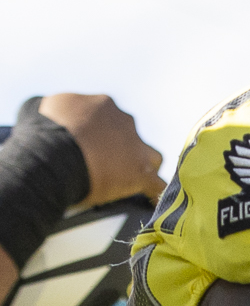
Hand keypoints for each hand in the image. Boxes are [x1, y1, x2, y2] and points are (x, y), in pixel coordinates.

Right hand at [37, 94, 164, 204]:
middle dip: (118, 148)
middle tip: (101, 164)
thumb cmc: (41, 132)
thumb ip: (49, 108)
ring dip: (142, 166)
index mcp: (103, 105)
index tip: (87, 144)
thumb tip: (44, 112)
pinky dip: (153, 193)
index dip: (97, 132)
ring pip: (151, 156)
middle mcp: (124, 121)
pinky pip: (155, 184)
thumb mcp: (38, 108)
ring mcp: (136, 147)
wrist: (52, 154)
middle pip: (129, 135)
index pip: (107, 116)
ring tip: (129, 181)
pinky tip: (148, 200)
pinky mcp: (140, 172)